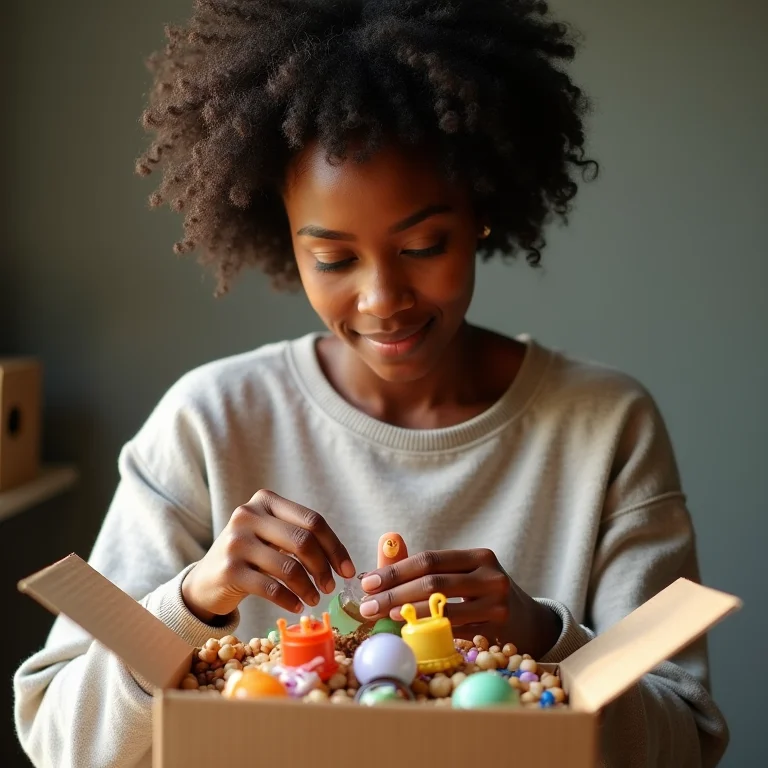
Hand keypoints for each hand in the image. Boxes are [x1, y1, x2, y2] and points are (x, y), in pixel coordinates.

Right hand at [182, 489, 355, 622]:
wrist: (205, 581)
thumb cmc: (250, 557)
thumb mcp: (270, 536)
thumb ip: (299, 536)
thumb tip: (341, 561)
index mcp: (265, 501)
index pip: (312, 520)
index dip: (335, 546)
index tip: (347, 569)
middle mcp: (247, 515)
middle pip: (303, 540)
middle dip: (323, 567)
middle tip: (330, 587)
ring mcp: (236, 542)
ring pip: (288, 566)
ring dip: (308, 587)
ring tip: (315, 598)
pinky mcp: (229, 570)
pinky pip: (271, 588)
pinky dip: (290, 600)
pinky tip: (297, 606)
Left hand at [358, 549, 560, 657]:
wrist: (529, 621)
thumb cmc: (484, 593)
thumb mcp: (464, 573)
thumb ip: (427, 565)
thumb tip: (385, 548)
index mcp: (479, 556)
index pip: (429, 559)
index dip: (396, 571)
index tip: (368, 582)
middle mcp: (491, 577)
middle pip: (433, 583)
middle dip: (394, 594)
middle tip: (367, 605)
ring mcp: (497, 605)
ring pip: (442, 610)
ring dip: (407, 614)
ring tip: (382, 616)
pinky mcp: (497, 632)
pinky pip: (454, 631)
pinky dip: (429, 631)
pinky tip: (409, 631)